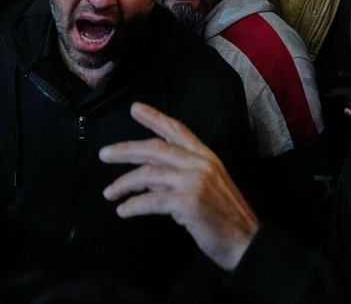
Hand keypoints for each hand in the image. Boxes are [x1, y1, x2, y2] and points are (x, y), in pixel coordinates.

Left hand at [99, 102, 258, 271]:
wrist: (246, 240)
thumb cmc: (225, 215)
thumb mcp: (210, 183)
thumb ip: (185, 172)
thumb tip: (150, 174)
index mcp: (206, 156)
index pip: (177, 129)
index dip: (155, 118)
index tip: (135, 109)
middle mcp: (200, 163)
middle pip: (155, 148)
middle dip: (126, 150)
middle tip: (104, 154)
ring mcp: (194, 181)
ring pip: (148, 173)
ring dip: (124, 183)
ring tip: (109, 193)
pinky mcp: (187, 202)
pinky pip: (151, 200)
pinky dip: (133, 205)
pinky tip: (124, 211)